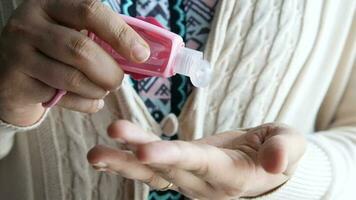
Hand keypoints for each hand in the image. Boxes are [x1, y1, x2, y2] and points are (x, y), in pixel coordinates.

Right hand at [0, 0, 149, 125]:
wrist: (11, 75)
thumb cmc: (54, 52)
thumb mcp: (73, 33)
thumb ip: (102, 37)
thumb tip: (142, 53)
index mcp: (50, 4)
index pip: (90, 11)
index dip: (121, 34)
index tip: (141, 55)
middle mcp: (29, 24)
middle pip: (81, 49)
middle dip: (110, 71)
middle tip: (119, 81)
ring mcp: (18, 54)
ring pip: (73, 78)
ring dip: (98, 90)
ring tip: (103, 90)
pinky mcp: (15, 83)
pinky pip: (62, 99)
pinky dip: (85, 104)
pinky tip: (89, 101)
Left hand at [87, 121, 305, 199]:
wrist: (265, 164)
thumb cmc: (277, 151)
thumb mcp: (290, 144)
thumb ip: (284, 150)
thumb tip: (277, 162)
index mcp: (230, 173)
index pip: (197, 164)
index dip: (172, 157)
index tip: (144, 151)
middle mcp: (204, 183)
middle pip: (165, 171)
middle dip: (133, 160)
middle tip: (100, 151)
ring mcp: (189, 180)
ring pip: (153, 174)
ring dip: (123, 162)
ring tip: (95, 154)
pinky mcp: (181, 171)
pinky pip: (153, 169)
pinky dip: (129, 161)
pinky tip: (108, 152)